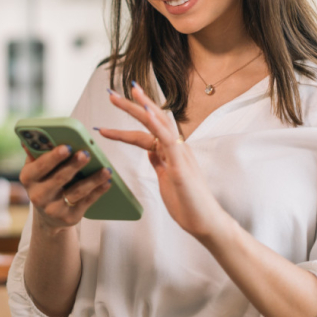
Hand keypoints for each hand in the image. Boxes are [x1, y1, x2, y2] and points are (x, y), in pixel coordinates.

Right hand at [19, 143, 111, 232]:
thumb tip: (35, 133)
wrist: (47, 215)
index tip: (67, 146)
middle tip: (86, 153)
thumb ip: (37, 151)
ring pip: (76, 191)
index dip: (54, 157)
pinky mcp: (69, 217)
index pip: (40, 166)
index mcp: (28, 178)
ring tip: (106, 169)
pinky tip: (107, 182)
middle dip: (74, 165)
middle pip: (59, 178)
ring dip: (92, 180)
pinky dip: (98, 191)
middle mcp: (38, 195)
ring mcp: (53, 209)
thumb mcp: (36, 168)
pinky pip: (86, 202)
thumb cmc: (44, 181)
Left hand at [98, 84, 229, 240]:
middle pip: (151, 119)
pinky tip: (146, 113)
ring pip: (159, 123)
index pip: (146, 128)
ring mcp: (179, 153)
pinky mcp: (181, 164)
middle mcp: (175, 146)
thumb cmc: (187, 203)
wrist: (205, 223)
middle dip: (131, 105)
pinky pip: (167, 139)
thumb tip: (149, 150)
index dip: (130, 117)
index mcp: (170, 150)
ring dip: (141, 107)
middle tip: (111, 93)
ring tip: (125, 94)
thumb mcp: (166, 178)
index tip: (115, 104)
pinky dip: (156, 124)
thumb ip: (159, 162)